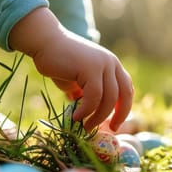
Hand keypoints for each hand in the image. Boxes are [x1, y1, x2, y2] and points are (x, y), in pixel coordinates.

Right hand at [8, 7, 133, 131]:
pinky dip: (87, 110)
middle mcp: (111, 63)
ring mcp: (102, 64)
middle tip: (112, 129)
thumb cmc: (59, 62)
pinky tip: (77, 116)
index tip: (116, 122)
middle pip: (125, 94)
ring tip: (86, 126)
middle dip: (121, 114)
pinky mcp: (90, 67)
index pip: (127, 88)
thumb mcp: (78, 81)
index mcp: (112, 65)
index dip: (125, 107)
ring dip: (99, 117)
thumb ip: (88, 94)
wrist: (44, 42)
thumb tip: (91, 114)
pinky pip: (94, 96)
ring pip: (109, 98)